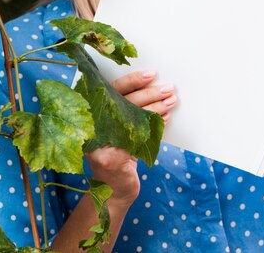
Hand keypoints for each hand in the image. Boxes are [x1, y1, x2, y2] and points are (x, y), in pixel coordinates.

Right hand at [85, 71, 177, 204]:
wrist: (114, 190)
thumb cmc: (120, 153)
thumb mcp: (120, 127)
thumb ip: (127, 110)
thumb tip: (155, 86)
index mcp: (92, 114)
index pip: (112, 90)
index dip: (132, 81)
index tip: (151, 74)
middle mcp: (91, 127)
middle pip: (124, 103)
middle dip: (150, 94)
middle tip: (168, 88)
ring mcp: (99, 144)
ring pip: (132, 119)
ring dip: (156, 108)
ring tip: (172, 101)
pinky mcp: (110, 159)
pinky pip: (138, 138)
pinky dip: (155, 128)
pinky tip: (167, 120)